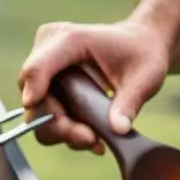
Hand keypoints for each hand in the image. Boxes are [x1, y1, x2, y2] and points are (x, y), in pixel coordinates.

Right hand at [17, 20, 169, 151]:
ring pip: (36, 111)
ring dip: (61, 131)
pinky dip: (64, 129)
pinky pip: (44, 114)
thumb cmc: (141, 53)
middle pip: (34, 97)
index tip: (33, 106)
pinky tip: (91, 135)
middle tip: (91, 139)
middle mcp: (47, 52)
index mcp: (70, 39)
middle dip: (58, 124)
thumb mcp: (146, 75)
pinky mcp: (44, 86)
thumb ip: (130, 102)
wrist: (139, 45)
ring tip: (94, 140)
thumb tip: (118, 130)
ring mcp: (42, 70)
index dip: (33, 89)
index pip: (37, 67)